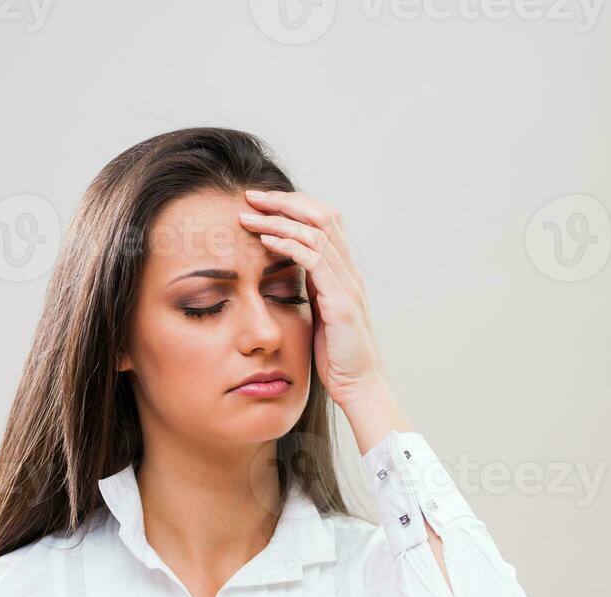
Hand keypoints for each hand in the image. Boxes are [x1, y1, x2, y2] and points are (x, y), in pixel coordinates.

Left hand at [239, 188, 386, 407]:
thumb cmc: (335, 357)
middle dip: (284, 201)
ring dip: (280, 219)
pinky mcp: (342, 302)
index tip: (261, 203)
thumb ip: (309, 290)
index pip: (323, 221)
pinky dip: (288, 245)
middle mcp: (349, 272)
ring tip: (250, 214)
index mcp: (343, 273)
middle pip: (321, 215)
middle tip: (251, 195)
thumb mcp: (318, 316)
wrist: (359, 387)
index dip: (293, 206)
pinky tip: (265, 240)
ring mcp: (348, 285)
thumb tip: (285, 273)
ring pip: (316, 232)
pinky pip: (315, 260)